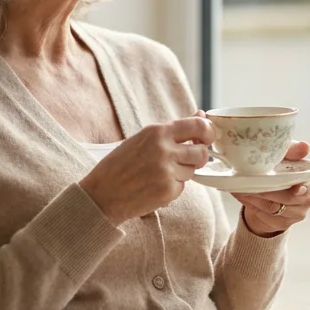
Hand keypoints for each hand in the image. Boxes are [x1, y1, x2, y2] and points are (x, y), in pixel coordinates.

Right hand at [80, 116, 215, 224]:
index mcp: (157, 131)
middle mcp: (164, 149)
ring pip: (193, 171)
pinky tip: (154, 186)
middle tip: (185, 161)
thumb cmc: (119, 165)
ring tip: (159, 174)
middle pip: (201, 152)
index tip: (207, 138)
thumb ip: (174, 129)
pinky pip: (182, 187)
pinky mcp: (167, 190)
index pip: (198, 126)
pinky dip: (172, 188)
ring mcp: (166, 171)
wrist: (101, 194)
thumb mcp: (144, 139)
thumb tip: (201, 115)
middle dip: (198, 158)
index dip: (208, 132)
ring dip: (182, 173)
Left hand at [234, 141, 309, 236]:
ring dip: (256, 198)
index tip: (295, 188)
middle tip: (253, 183)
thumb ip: (293, 150)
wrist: (268, 190)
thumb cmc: (279, 168)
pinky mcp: (283, 223)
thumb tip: (305, 146)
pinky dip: (252, 205)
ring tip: (242, 188)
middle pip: (290, 198)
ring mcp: (297, 213)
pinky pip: (265, 216)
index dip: (305, 188)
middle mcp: (308, 199)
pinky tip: (243, 196)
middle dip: (270, 191)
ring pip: (274, 208)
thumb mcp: (284, 156)